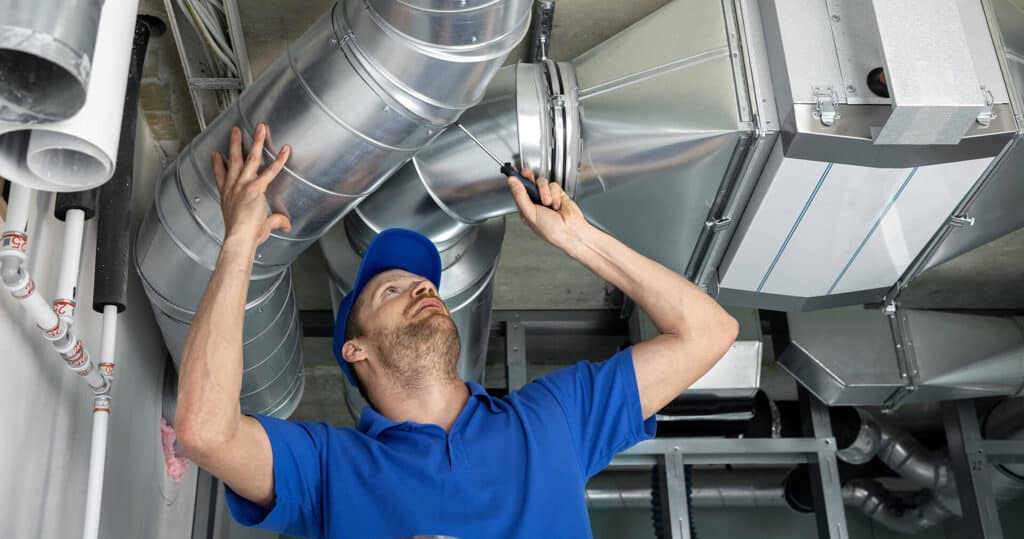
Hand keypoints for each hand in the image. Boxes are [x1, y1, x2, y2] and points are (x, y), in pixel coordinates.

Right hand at [212, 124, 291, 246]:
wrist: (240, 238)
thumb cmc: (244, 236)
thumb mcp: (260, 227)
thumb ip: (275, 222)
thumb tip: (287, 225)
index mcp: (228, 196)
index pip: (220, 177)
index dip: (217, 164)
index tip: (216, 155)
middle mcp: (233, 188)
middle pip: (233, 160)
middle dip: (235, 144)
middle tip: (235, 132)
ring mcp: (243, 185)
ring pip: (250, 158)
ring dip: (256, 141)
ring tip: (259, 128)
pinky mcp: (255, 187)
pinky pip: (271, 170)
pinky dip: (279, 160)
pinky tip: (285, 150)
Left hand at [507, 169, 588, 251]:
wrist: (570, 231)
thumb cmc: (550, 229)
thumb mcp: (530, 214)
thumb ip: (520, 196)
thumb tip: (512, 182)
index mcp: (525, 208)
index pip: (518, 191)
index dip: (516, 180)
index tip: (513, 172)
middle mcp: (535, 202)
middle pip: (529, 182)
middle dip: (528, 178)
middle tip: (527, 174)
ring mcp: (547, 197)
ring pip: (542, 182)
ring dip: (545, 192)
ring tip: (548, 203)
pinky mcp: (558, 194)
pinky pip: (553, 185)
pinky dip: (555, 194)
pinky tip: (557, 204)